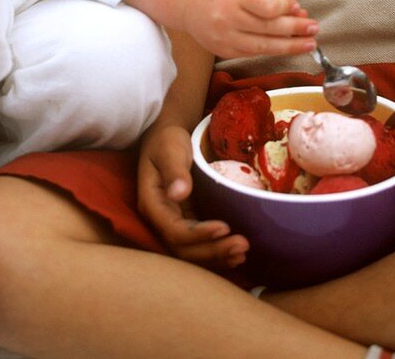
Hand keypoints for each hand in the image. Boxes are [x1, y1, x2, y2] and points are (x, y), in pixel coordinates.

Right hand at [129, 0, 317, 58]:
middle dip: (295, 29)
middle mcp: (228, 18)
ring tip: (308, 43)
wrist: (184, 2)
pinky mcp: (223, 50)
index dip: (286, 9)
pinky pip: (253, 53)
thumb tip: (294, 11)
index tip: (298, 8)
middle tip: (314, 28)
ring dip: (289, 45)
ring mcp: (225, 37)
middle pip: (268, 28)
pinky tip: (285, 47)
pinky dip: (271, 50)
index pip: (266, 7)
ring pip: (263, 46)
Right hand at [137, 123, 248, 270]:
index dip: (198, 235)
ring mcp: (173, 224)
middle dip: (213, 251)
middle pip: (183, 248)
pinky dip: (217, 253)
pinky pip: (199, 246)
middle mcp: (161, 220)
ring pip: (192, 252)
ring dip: (217, 257)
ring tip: (243, 253)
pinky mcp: (186, 223)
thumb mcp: (169, 149)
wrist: (167, 137)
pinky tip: (236, 255)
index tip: (224, 228)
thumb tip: (179, 192)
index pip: (173, 230)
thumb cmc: (167, 140)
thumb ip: (174, 170)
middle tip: (242, 245)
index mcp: (152, 204)